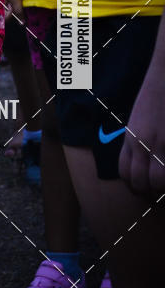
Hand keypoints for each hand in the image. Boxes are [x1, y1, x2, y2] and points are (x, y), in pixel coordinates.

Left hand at [119, 76, 164, 196]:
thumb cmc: (157, 93)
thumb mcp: (140, 118)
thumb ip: (139, 139)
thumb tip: (142, 158)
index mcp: (131, 137)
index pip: (126, 173)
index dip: (135, 186)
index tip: (145, 190)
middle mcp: (143, 143)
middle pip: (141, 182)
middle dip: (150, 193)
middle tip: (160, 194)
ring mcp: (162, 143)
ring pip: (159, 182)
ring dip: (164, 188)